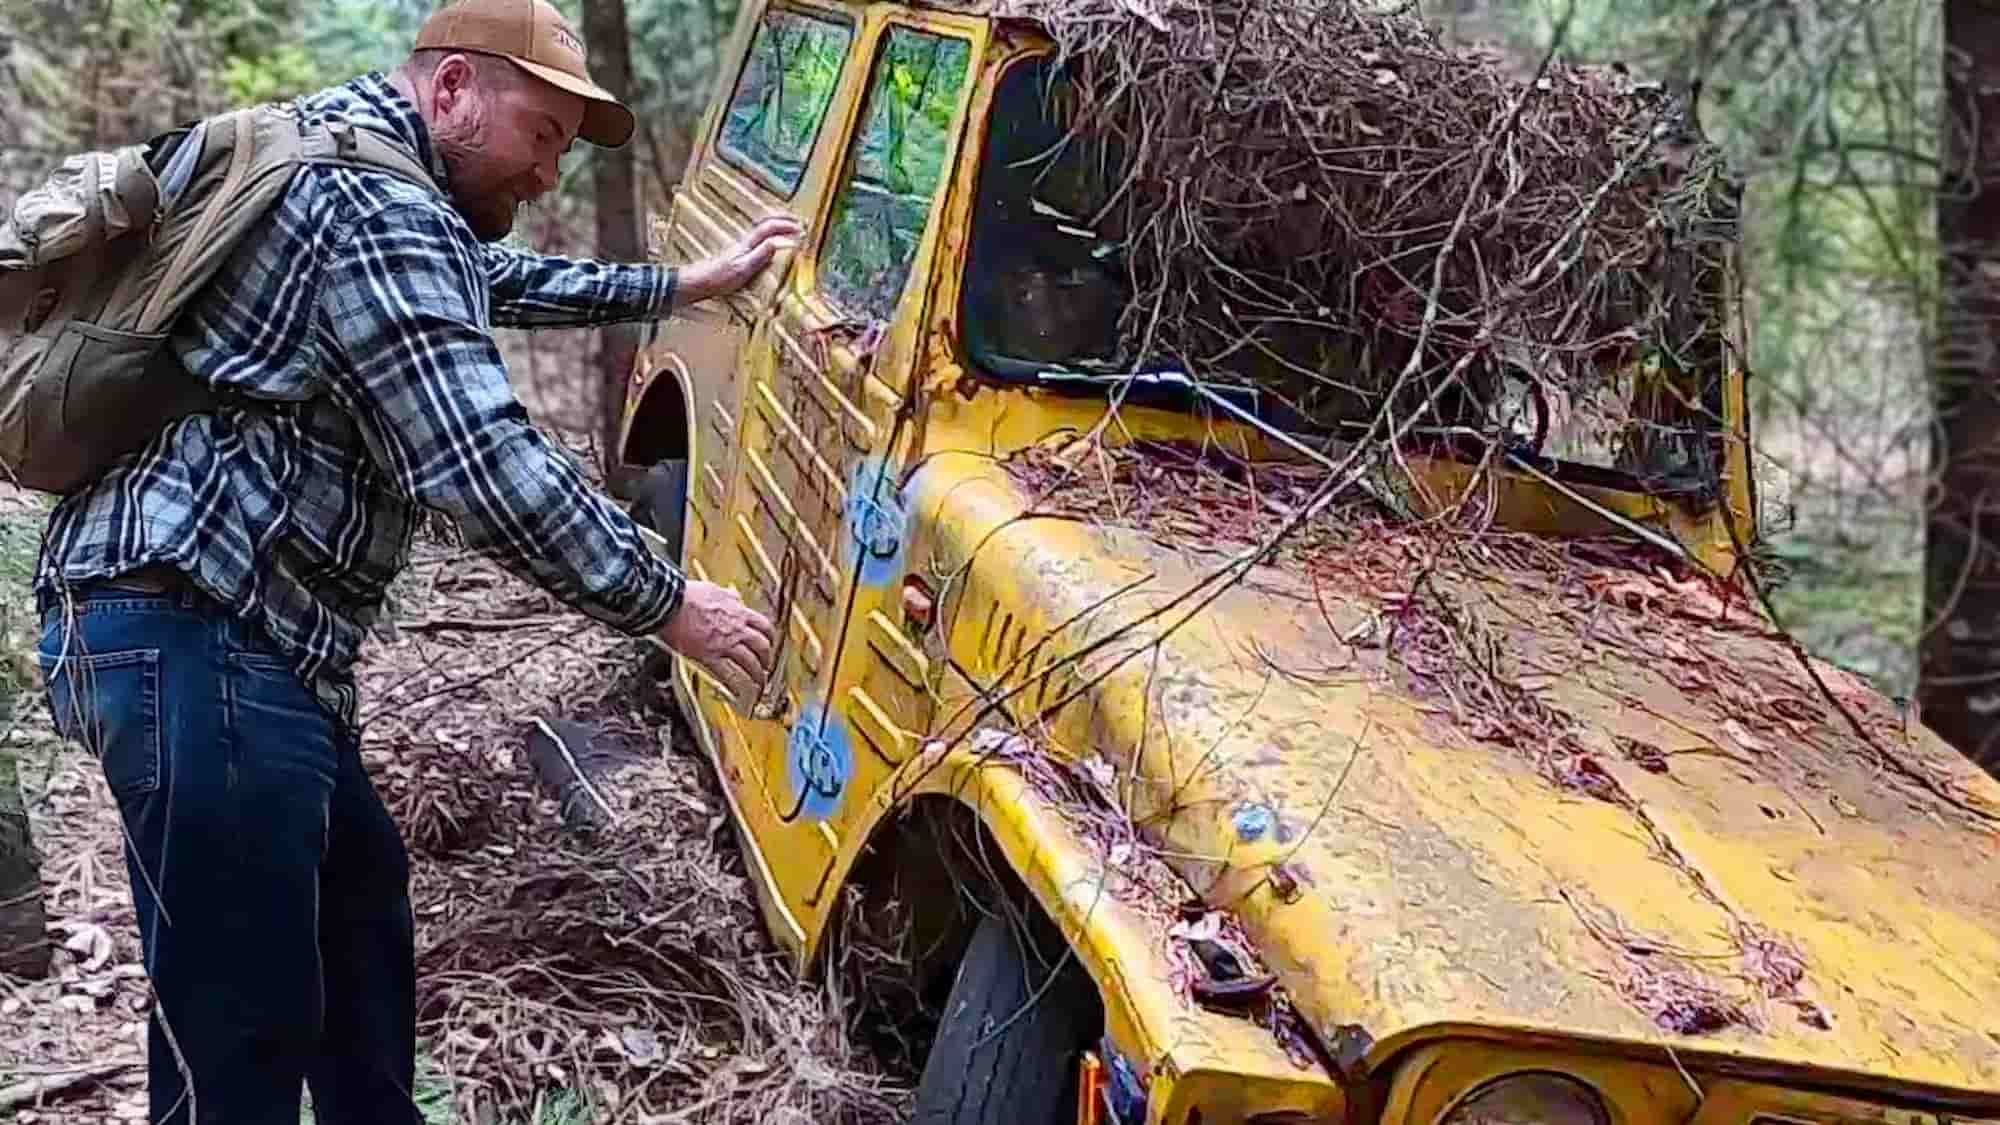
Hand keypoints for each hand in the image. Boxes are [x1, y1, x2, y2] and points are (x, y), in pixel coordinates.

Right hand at [659, 579, 775, 704]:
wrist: (669, 602)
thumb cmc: (686, 595)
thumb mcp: (714, 589)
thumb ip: (728, 596)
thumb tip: (734, 596)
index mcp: (738, 612)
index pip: (764, 626)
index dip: (769, 638)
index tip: (768, 644)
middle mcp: (736, 629)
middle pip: (762, 647)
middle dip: (766, 659)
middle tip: (765, 667)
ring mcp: (724, 644)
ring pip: (750, 663)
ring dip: (757, 676)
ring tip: (758, 684)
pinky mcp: (709, 656)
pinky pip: (729, 675)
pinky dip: (737, 685)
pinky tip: (740, 692)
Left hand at [678, 214, 804, 304]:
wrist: (698, 282)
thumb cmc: (720, 278)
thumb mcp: (745, 267)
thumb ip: (763, 253)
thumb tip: (783, 241)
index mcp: (748, 243)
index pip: (770, 227)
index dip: (787, 225)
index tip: (802, 229)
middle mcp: (745, 242)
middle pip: (766, 224)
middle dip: (783, 220)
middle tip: (799, 221)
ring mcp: (741, 248)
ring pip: (762, 230)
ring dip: (777, 226)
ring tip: (789, 228)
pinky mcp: (738, 255)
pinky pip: (758, 240)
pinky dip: (769, 236)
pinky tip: (771, 243)